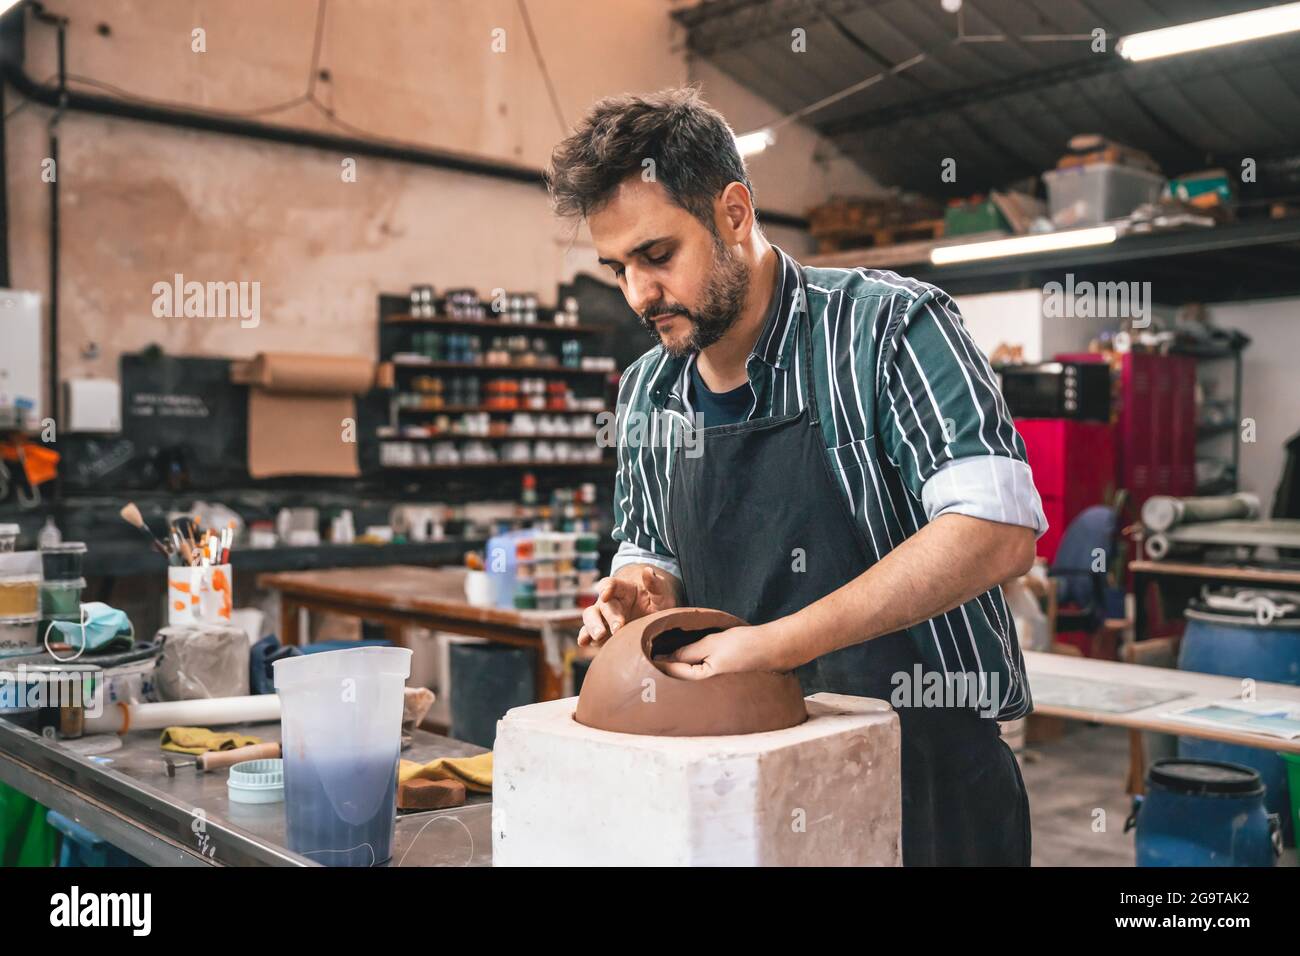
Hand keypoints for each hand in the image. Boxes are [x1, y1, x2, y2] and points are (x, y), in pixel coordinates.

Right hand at [577, 566, 678, 646]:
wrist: (652, 614)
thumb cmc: (656, 600)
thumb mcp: (661, 592)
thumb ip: (655, 584)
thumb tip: (648, 571)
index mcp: (623, 589)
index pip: (611, 584)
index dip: (606, 588)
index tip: (605, 594)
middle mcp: (609, 601)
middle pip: (602, 605)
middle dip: (608, 616)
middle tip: (617, 628)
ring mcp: (603, 616)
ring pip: (590, 617)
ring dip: (591, 626)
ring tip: (599, 637)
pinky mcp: (601, 631)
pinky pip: (588, 633)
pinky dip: (584, 637)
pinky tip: (584, 642)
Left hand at [657, 624, 782, 680]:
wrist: (774, 648)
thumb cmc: (744, 645)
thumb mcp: (712, 644)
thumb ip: (688, 652)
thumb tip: (666, 659)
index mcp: (703, 679)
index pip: (672, 672)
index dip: (657, 664)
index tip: (643, 658)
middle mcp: (709, 686)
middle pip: (680, 680)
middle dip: (665, 671)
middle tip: (648, 659)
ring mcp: (715, 684)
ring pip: (690, 678)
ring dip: (678, 670)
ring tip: (663, 659)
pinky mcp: (721, 678)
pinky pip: (701, 675)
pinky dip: (691, 669)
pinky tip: (686, 661)